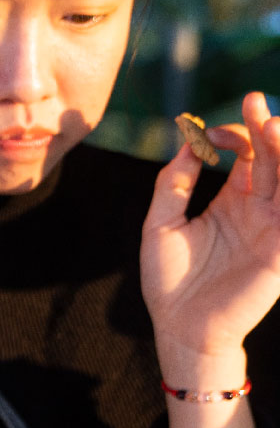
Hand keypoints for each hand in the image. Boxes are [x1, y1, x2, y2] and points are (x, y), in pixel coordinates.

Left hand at [142, 91, 279, 390]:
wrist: (179, 328)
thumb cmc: (168, 280)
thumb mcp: (160, 224)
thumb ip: (172, 185)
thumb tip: (186, 144)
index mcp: (230, 202)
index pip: (245, 156)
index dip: (232, 136)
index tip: (207, 133)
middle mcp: (257, 210)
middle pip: (271, 160)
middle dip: (265, 129)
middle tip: (256, 100)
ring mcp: (272, 229)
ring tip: (275, 125)